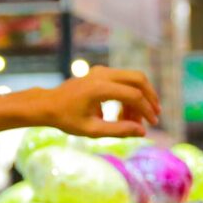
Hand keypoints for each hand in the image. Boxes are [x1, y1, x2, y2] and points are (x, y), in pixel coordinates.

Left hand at [36, 67, 160, 139]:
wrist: (48, 105)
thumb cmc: (67, 119)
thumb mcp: (92, 130)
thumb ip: (119, 130)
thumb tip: (143, 132)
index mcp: (100, 88)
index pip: (133, 95)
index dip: (146, 110)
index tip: (152, 124)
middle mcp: (102, 74)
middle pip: (138, 78)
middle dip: (150, 97)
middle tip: (155, 115)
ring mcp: (101, 71)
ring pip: (132, 78)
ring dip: (139, 97)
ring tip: (135, 121)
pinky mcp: (100, 73)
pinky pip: (122, 80)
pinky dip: (128, 95)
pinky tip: (124, 114)